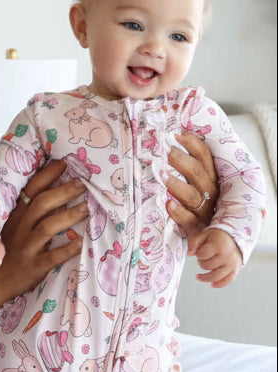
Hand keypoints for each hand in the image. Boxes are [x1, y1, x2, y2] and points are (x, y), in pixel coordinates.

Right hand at [0, 163, 87, 304]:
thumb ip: (28, 214)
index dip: (47, 175)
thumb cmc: (5, 254)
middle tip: (81, 184)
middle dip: (64, 191)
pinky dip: (70, 248)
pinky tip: (82, 242)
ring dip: (70, 215)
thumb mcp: (11, 230)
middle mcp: (20, 229)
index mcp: (16, 217)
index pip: (31, 190)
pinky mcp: (34, 266)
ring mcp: (26, 247)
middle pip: (42, 203)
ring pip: (49, 226)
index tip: (64, 163)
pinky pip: (54, 256)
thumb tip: (54, 196)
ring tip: (86, 208)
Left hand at [165, 131, 218, 252]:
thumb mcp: (196, 183)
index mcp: (210, 178)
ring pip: (192, 195)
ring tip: (162, 175)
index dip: (193, 143)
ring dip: (176, 184)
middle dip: (182, 161)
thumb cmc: (196, 204)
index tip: (176, 134)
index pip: (205, 156)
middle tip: (166, 151)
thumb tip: (167, 143)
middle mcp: (210, 192)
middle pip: (198, 173)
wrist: (208, 238)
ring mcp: (203, 211)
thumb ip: (186, 166)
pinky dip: (178, 213)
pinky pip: (188, 221)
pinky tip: (168, 204)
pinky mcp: (196, 228)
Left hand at [195, 228, 242, 287]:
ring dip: (205, 278)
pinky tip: (211, 285)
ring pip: (215, 276)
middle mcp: (226, 256)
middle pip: (207, 266)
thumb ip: (194, 242)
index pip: (202, 255)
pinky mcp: (235, 270)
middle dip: (201, 263)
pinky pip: (227, 281)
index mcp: (218, 245)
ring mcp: (232, 264)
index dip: (198, 255)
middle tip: (203, 259)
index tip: (200, 252)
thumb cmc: (216, 238)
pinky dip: (218, 285)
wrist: (233, 241)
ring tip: (197, 276)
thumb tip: (189, 254)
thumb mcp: (204, 235)